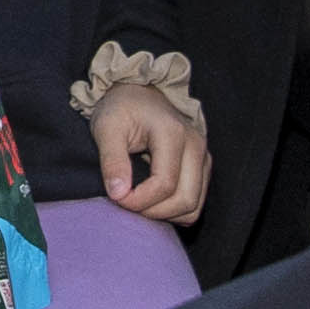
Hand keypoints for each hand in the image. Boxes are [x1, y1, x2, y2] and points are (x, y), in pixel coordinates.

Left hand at [92, 80, 209, 224]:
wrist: (138, 93)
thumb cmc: (120, 108)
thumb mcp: (106, 127)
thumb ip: (111, 160)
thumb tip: (118, 194)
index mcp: (173, 133)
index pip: (164, 184)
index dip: (139, 200)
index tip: (116, 197)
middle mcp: (196, 145)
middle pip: (186, 200)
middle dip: (154, 212)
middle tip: (127, 203)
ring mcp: (203, 157)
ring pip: (194, 207)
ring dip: (165, 215)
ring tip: (139, 202)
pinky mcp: (202, 167)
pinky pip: (195, 204)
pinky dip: (175, 211)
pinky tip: (153, 201)